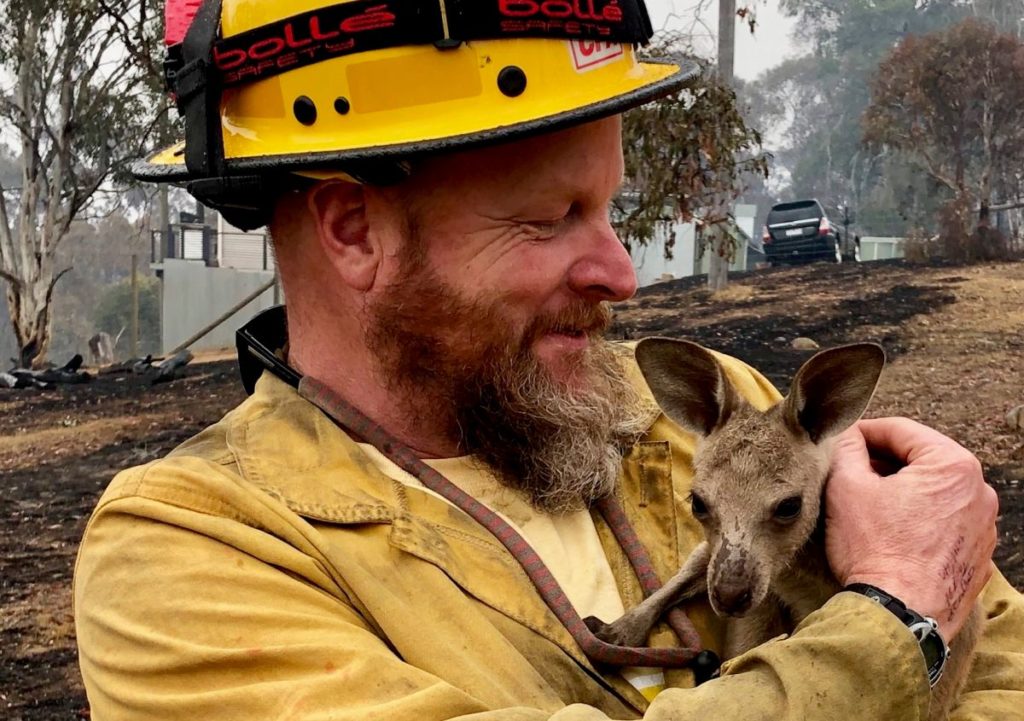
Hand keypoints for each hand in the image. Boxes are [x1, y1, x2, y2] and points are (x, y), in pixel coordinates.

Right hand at [825, 417, 997, 638]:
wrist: (899, 616)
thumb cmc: (874, 550)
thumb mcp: (846, 487)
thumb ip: (846, 448)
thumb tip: (847, 436)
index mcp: (952, 465)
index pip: (900, 430)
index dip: (863, 432)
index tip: (840, 441)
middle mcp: (979, 491)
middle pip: (921, 460)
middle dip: (884, 462)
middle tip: (849, 473)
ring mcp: (984, 526)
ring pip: (934, 491)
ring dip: (902, 491)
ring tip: (867, 505)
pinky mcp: (978, 555)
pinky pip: (945, 522)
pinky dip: (919, 519)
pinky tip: (891, 533)